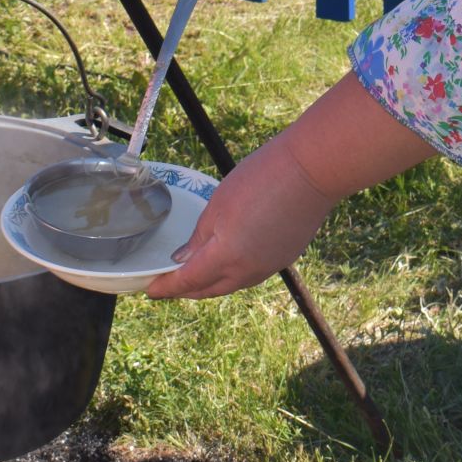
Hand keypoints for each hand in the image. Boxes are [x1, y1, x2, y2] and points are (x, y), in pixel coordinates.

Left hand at [144, 136, 335, 298]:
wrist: (311, 171)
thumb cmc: (262, 178)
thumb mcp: (219, 204)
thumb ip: (199, 237)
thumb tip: (184, 260)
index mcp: (226, 258)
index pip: (188, 282)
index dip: (166, 288)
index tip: (150, 289)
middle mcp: (247, 271)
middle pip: (209, 289)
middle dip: (187, 290)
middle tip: (169, 284)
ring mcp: (269, 266)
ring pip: (232, 284)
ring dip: (211, 283)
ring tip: (196, 274)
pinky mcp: (284, 257)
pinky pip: (251, 274)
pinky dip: (233, 273)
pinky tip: (229, 261)